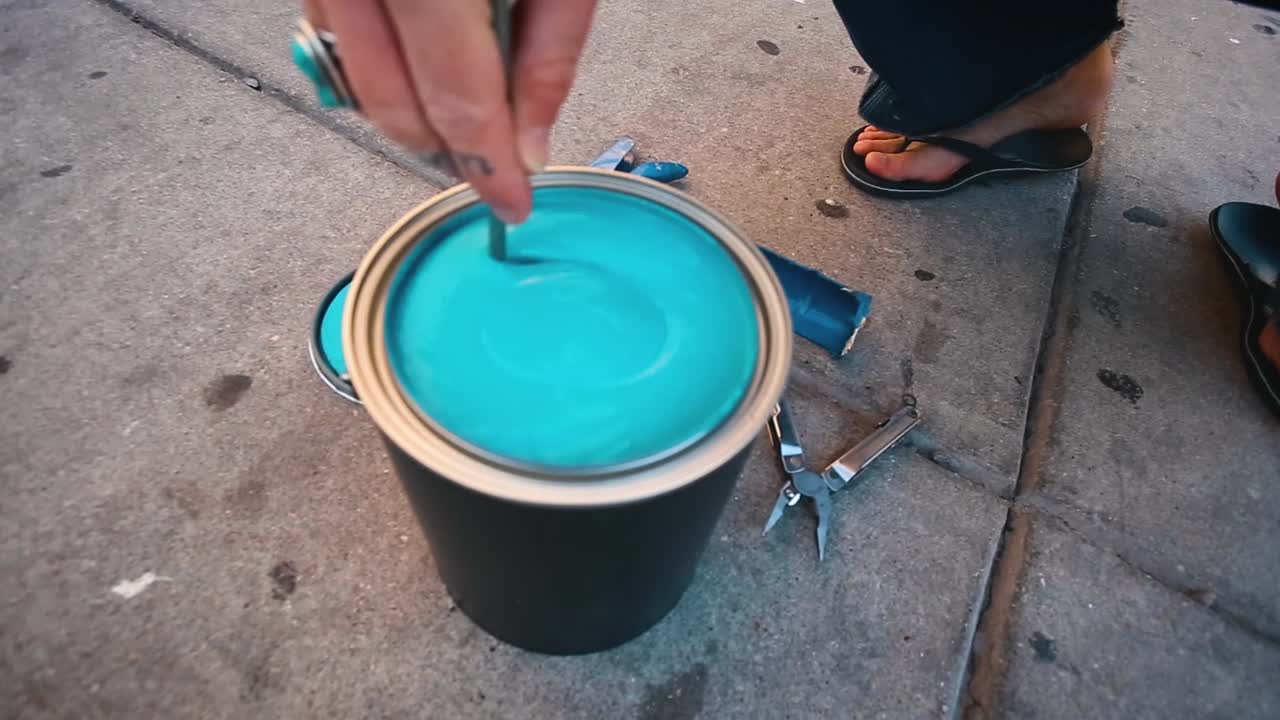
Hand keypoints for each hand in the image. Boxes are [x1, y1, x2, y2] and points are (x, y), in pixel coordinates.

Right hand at [304, 0, 597, 222]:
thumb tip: (530, 148)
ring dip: (411, 114)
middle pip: (396, 106)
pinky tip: (422, 61)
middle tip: (496, 159)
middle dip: (448, 147)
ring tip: (466, 107)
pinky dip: (378, 74)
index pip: (460, 102)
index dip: (491, 166)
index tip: (512, 205)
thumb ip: (548, 57)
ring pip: (355, 87)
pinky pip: (333, 48)